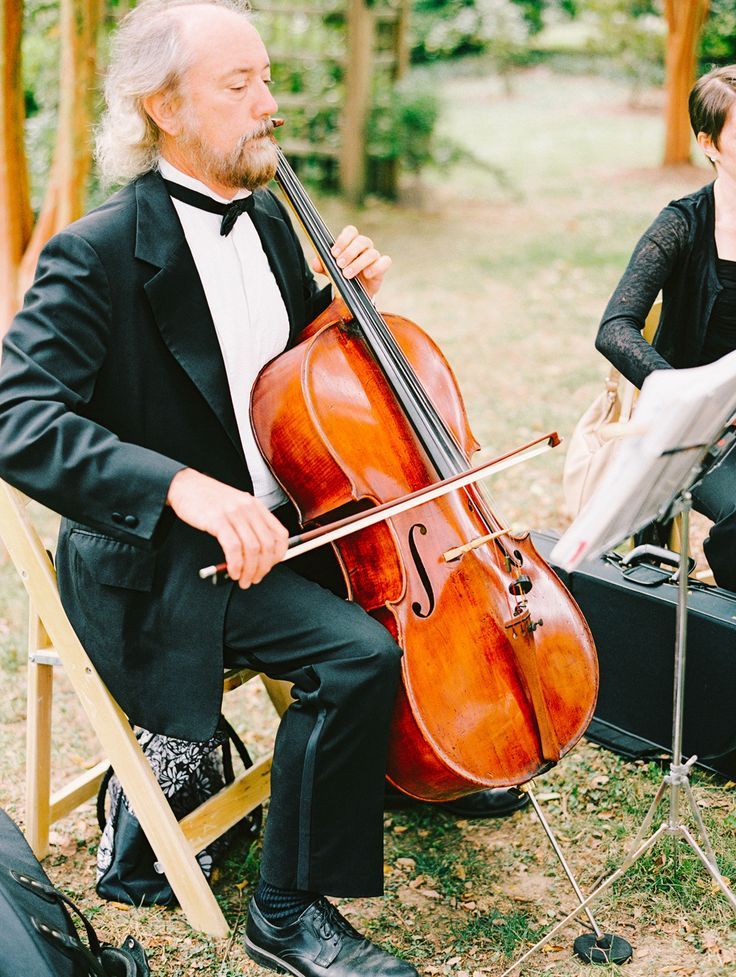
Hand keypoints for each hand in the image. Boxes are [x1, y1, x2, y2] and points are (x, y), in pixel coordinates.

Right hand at [167, 468, 287, 587]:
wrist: (185, 485)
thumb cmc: (209, 500)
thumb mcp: (236, 507)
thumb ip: (248, 527)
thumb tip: (257, 557)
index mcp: (256, 506)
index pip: (280, 535)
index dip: (278, 556)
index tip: (269, 567)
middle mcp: (249, 508)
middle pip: (267, 545)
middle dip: (263, 568)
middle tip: (254, 579)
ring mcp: (234, 513)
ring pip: (252, 548)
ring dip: (249, 570)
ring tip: (243, 580)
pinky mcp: (217, 519)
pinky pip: (233, 547)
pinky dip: (236, 564)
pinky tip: (232, 571)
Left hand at [311, 225, 390, 297]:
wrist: (352, 294)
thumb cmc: (342, 277)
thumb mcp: (330, 272)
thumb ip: (322, 266)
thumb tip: (316, 263)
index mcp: (351, 243)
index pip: (350, 231)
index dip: (343, 239)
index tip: (334, 253)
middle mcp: (364, 248)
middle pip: (362, 241)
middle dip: (349, 252)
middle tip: (339, 264)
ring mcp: (374, 257)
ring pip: (371, 253)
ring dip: (358, 263)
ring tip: (347, 274)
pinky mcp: (381, 268)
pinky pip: (385, 262)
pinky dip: (376, 267)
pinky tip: (367, 274)